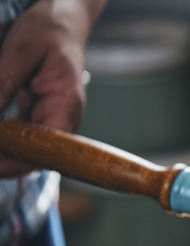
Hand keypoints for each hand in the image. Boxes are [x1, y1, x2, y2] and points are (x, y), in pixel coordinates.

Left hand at [0, 0, 104, 176]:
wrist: (65, 21)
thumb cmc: (50, 31)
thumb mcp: (20, 51)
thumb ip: (2, 84)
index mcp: (66, 107)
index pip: (46, 152)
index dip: (15, 163)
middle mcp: (63, 120)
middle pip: (33, 155)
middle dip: (5, 156)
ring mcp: (53, 120)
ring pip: (25, 148)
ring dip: (4, 146)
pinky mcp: (41, 116)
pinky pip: (21, 135)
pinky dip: (4, 137)